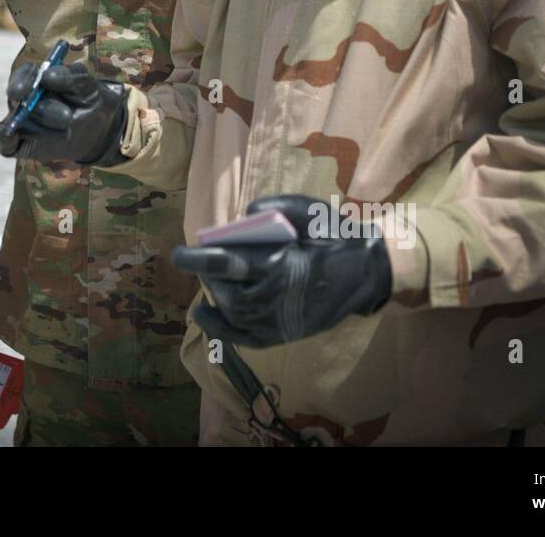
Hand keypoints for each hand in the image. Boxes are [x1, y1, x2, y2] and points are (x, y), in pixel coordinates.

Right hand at [0, 61, 127, 164]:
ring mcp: (19, 122)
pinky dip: (4, 140)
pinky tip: (9, 137)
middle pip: (21, 102)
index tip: (27, 90)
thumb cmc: (86, 100)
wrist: (95, 129)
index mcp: (36, 79)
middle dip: (42, 110)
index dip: (22, 81)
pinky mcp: (19, 144)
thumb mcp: (86, 85)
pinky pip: (6, 143)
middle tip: (66, 117)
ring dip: (39, 128)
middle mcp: (23, 100)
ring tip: (68, 130)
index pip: (23, 76)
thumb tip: (46, 76)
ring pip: (16, 122)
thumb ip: (69, 76)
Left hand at [172, 195, 391, 347]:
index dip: (197, 260)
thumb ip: (276, 206)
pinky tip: (203, 313)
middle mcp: (275, 299)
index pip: (225, 264)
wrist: (368, 272)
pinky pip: (243, 338)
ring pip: (232, 312)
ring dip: (214, 295)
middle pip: (225, 290)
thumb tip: (245, 215)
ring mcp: (279, 322)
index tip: (177, 254)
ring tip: (207, 278)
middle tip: (196, 260)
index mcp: (280, 265)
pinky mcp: (283, 335)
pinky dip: (220, 327)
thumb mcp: (310, 210)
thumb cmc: (335, 237)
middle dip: (206, 275)